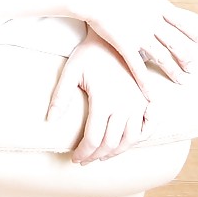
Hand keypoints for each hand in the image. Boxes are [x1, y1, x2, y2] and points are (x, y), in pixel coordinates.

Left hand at [48, 28, 150, 162]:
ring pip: (130, 140)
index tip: (74, 158)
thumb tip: (50, 120)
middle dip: (96, 156)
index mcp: (104, 100)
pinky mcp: (146, 100)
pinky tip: (125, 143)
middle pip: (111, 144)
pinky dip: (137, 140)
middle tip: (85, 160)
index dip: (83, 152)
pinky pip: (147, 128)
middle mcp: (124, 105)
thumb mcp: (72, 70)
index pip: (93, 139)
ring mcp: (138, 104)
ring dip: (115, 152)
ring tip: (102, 155)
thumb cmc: (90, 54)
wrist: (114, 36)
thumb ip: (60, 96)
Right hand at [73, 0, 197, 99]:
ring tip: (182, 81)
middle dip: (186, 56)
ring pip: (162, 57)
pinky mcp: (125, 44)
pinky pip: (139, 67)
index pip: (179, 20)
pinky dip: (146, 83)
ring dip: (173, 70)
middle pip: (174, 42)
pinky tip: (151, 95)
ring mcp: (140, 34)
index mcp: (155, 4)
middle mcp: (152, 21)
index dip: (191, 32)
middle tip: (193, 68)